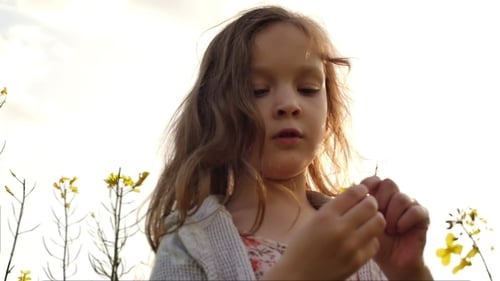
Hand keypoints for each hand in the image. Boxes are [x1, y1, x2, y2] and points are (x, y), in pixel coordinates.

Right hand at [266, 184, 385, 279]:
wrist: (297, 277)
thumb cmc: (302, 247)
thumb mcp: (312, 222)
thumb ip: (333, 210)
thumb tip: (357, 196)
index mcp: (325, 216)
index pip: (354, 193)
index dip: (362, 189)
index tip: (363, 192)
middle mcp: (339, 229)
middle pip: (370, 205)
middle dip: (371, 203)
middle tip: (368, 206)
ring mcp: (350, 246)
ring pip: (378, 223)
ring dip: (375, 219)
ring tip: (368, 222)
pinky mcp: (357, 261)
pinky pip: (375, 243)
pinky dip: (371, 239)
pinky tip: (363, 240)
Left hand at [361, 176, 431, 279]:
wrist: (391, 262)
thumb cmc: (373, 242)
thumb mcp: (361, 224)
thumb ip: (356, 208)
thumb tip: (348, 192)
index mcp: (378, 196)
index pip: (375, 180)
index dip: (369, 185)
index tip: (364, 198)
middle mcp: (394, 197)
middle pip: (389, 184)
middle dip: (381, 201)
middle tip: (377, 218)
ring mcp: (409, 205)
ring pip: (402, 197)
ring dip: (392, 214)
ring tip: (389, 229)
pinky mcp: (422, 216)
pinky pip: (416, 210)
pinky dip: (406, 220)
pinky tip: (399, 230)